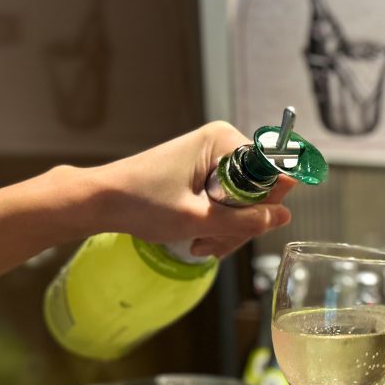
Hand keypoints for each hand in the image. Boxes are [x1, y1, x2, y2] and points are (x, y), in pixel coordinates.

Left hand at [90, 121, 295, 257]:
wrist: (100, 200)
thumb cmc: (141, 203)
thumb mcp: (199, 219)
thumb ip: (247, 220)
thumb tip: (285, 216)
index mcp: (224, 141)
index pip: (273, 173)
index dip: (266, 205)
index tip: (243, 226)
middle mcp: (223, 143)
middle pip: (260, 190)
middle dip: (242, 223)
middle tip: (214, 244)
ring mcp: (214, 157)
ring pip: (245, 201)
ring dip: (228, 229)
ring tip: (201, 244)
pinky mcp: (205, 171)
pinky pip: (228, 200)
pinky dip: (218, 223)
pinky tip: (199, 237)